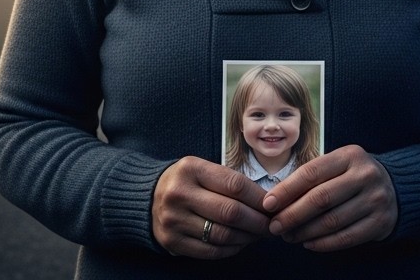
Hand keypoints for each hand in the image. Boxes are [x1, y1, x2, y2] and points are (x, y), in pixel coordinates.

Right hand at [152, 156, 270, 258]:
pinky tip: (240, 243)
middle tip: (272, 224)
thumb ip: (230, 182)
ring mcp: (173, 219)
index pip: (235, 185)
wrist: (146, 197)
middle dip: (258, 221)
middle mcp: (179, 193)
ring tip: (258, 234)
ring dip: (247, 237)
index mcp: (191, 169)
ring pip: (223, 234)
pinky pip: (210, 251)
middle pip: (231, 212)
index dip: (260, 198)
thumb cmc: (186, 182)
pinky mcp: (171, 241)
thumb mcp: (202, 169)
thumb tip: (268, 201)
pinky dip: (231, 249)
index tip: (274, 206)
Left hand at [261, 145, 397, 251]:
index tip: (268, 204)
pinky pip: (346, 238)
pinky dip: (323, 243)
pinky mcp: (380, 222)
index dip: (286, 190)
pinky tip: (308, 243)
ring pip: (331, 221)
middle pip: (320, 198)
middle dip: (291, 215)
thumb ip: (311, 178)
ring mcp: (376, 199)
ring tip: (289, 236)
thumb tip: (275, 201)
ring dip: (304, 232)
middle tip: (274, 227)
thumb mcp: (338, 165)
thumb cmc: (354, 176)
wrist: (396, 188)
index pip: (311, 172)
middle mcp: (365, 175)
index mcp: (350, 155)